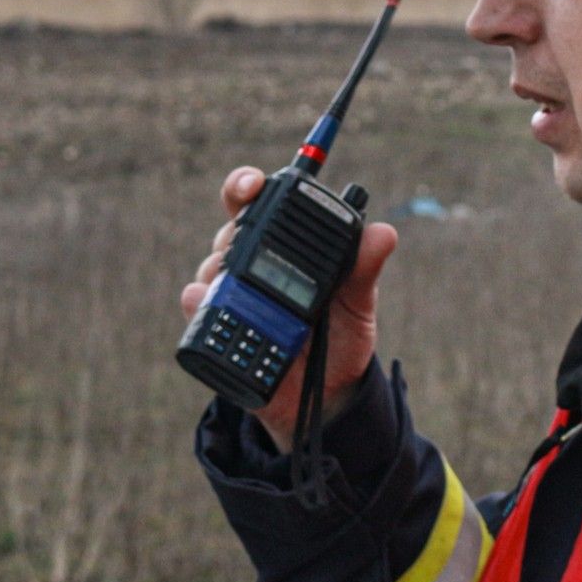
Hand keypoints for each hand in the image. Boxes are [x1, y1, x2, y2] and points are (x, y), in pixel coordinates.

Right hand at [180, 166, 398, 451]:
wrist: (328, 396)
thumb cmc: (341, 339)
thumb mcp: (359, 303)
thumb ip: (365, 269)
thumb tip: (384, 233)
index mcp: (285, 247)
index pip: (259, 203)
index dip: (247, 185)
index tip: (252, 185)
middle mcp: (253, 265)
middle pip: (229, 231)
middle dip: (232, 230)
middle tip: (241, 239)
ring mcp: (233, 296)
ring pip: (210, 266)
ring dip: (216, 266)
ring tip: (229, 276)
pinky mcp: (217, 328)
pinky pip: (196, 305)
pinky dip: (197, 299)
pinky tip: (205, 300)